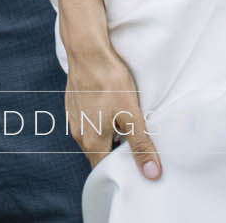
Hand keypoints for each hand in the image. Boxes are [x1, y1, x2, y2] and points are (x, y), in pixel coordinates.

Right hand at [65, 43, 161, 179]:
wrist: (87, 51)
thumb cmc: (110, 82)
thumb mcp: (131, 115)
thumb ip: (141, 146)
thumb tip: (151, 174)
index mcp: (92, 141)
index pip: (104, 169)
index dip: (120, 171)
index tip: (135, 166)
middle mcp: (78, 133)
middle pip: (99, 153)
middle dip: (115, 153)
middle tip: (135, 144)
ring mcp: (74, 118)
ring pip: (93, 136)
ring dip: (108, 135)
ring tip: (125, 123)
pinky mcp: (73, 104)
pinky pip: (87, 121)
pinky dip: (100, 121)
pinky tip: (111, 107)